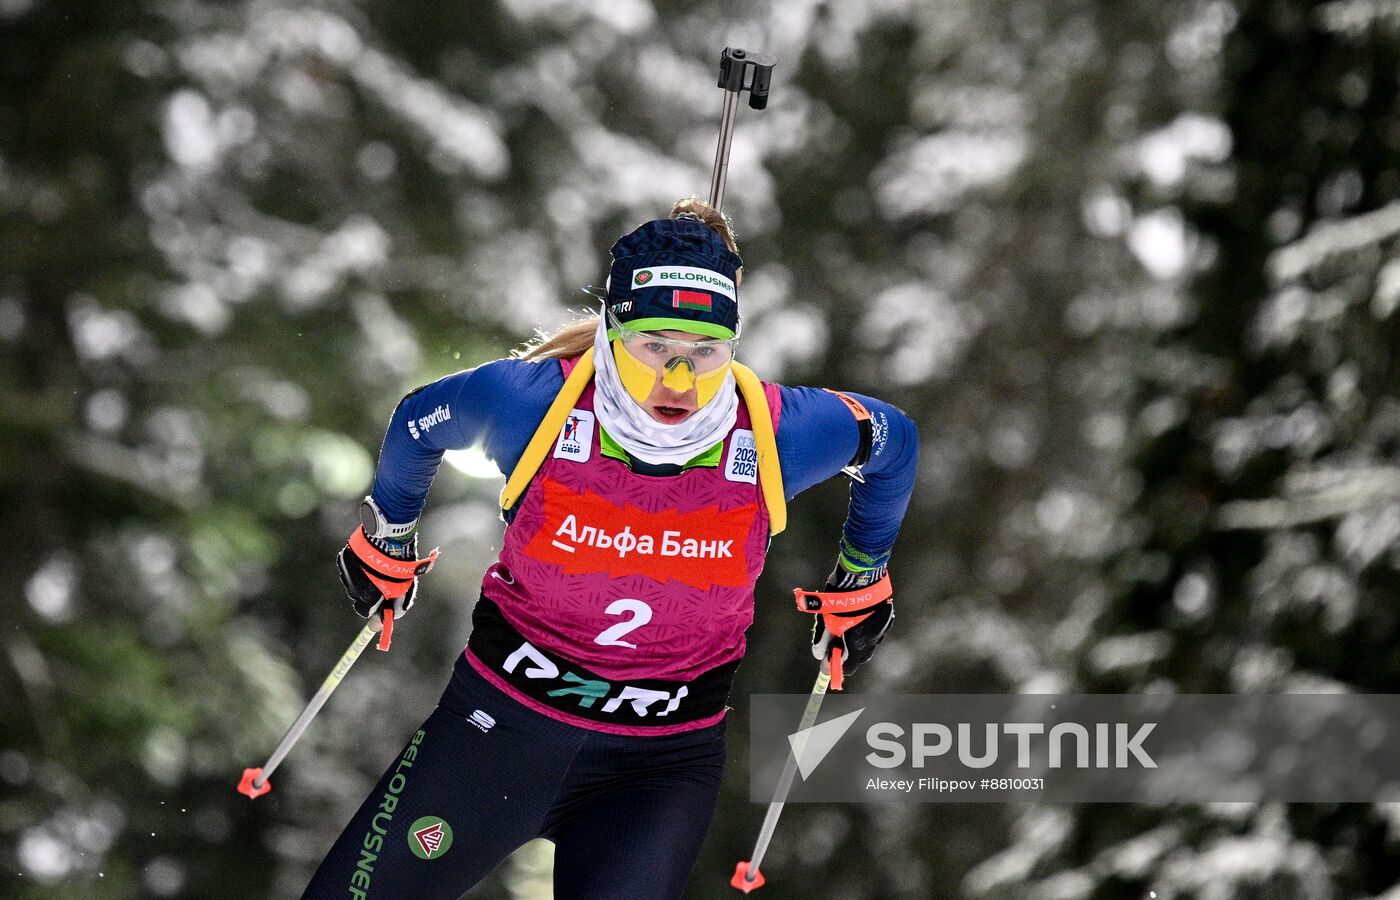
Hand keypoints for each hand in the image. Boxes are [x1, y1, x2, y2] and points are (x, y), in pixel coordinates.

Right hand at [337, 526, 438, 619]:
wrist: (389, 541)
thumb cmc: (398, 568)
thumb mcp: (403, 590)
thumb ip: (395, 608)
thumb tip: (386, 621)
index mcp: (367, 599)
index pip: (364, 611)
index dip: (374, 608)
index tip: (381, 602)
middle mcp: (353, 588)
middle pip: (359, 595)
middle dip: (370, 590)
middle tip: (383, 580)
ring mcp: (347, 573)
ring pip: (354, 580)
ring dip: (364, 577)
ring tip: (378, 567)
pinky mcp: (344, 559)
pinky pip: (351, 567)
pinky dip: (359, 565)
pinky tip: (370, 559)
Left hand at [801, 563, 892, 688]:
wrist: (860, 577)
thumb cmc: (839, 600)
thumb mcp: (826, 622)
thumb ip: (823, 642)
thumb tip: (819, 656)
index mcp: (857, 645)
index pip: (848, 668)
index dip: (837, 668)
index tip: (829, 664)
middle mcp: (873, 641)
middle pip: (859, 657)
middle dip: (847, 653)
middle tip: (836, 642)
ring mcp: (882, 630)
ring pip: (868, 643)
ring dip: (858, 640)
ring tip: (847, 625)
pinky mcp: (887, 619)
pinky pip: (875, 631)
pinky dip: (866, 628)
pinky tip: (858, 617)